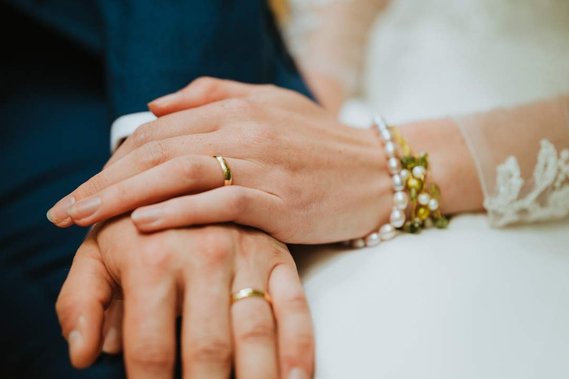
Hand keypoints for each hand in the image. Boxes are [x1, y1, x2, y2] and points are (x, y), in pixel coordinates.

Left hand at [47, 78, 388, 243]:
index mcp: (238, 109)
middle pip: (159, 153)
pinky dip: (178, 212)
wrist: (378, 171)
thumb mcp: (270, 103)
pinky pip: (220, 204)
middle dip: (105, 181)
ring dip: (125, 198)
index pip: (160, 131)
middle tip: (66, 210)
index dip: (116, 158)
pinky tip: (143, 223)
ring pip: (180, 174)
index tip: (89, 185)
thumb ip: (213, 96)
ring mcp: (263, 165)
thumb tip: (157, 106)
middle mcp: (245, 131)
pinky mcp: (279, 200)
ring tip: (85, 219)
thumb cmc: (321, 142)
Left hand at [56, 217, 313, 378]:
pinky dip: (299, 347)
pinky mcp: (277, 254)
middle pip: (207, 349)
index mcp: (152, 257)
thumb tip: (84, 354)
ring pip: (256, 333)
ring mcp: (247, 253)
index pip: (150, 349)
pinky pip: (295, 306)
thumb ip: (81, 301)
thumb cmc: (134, 224)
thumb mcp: (97, 253)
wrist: (180, 171)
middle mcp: (205, 253)